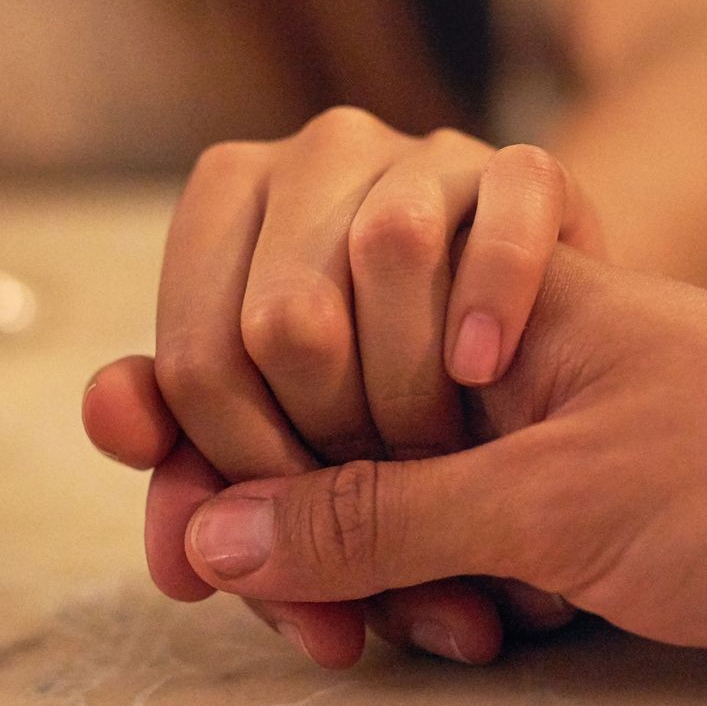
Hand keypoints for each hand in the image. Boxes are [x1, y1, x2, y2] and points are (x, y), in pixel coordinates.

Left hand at [84, 107, 606, 667]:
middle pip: (283, 316)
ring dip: (415, 388)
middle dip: (328, 451)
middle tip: (375, 523)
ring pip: (389, 250)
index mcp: (228, 207)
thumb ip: (210, 469)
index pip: (196, 362)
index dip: (237, 479)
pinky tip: (487, 367)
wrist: (571, 381)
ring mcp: (426, 153)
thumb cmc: (409, 426)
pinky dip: (496, 293)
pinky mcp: (525, 166)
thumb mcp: (299, 457)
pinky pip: (509, 212)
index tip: (290, 552)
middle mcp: (317, 156)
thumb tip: (135, 470)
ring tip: (441, 463)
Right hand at [159, 251, 706, 670]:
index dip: (220, 437)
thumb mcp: (551, 500)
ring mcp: (534, 432)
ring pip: (393, 506)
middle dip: (298, 535)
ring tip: (426, 643)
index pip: (293, 345)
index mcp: (480, 299)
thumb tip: (215, 533)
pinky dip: (454, 600)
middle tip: (313, 630)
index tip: (179, 531)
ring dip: (384, 585)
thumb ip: (379, 514)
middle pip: (327, 434)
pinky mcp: (576, 505)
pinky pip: (466, 550)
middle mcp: (494, 357)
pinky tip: (471, 643)